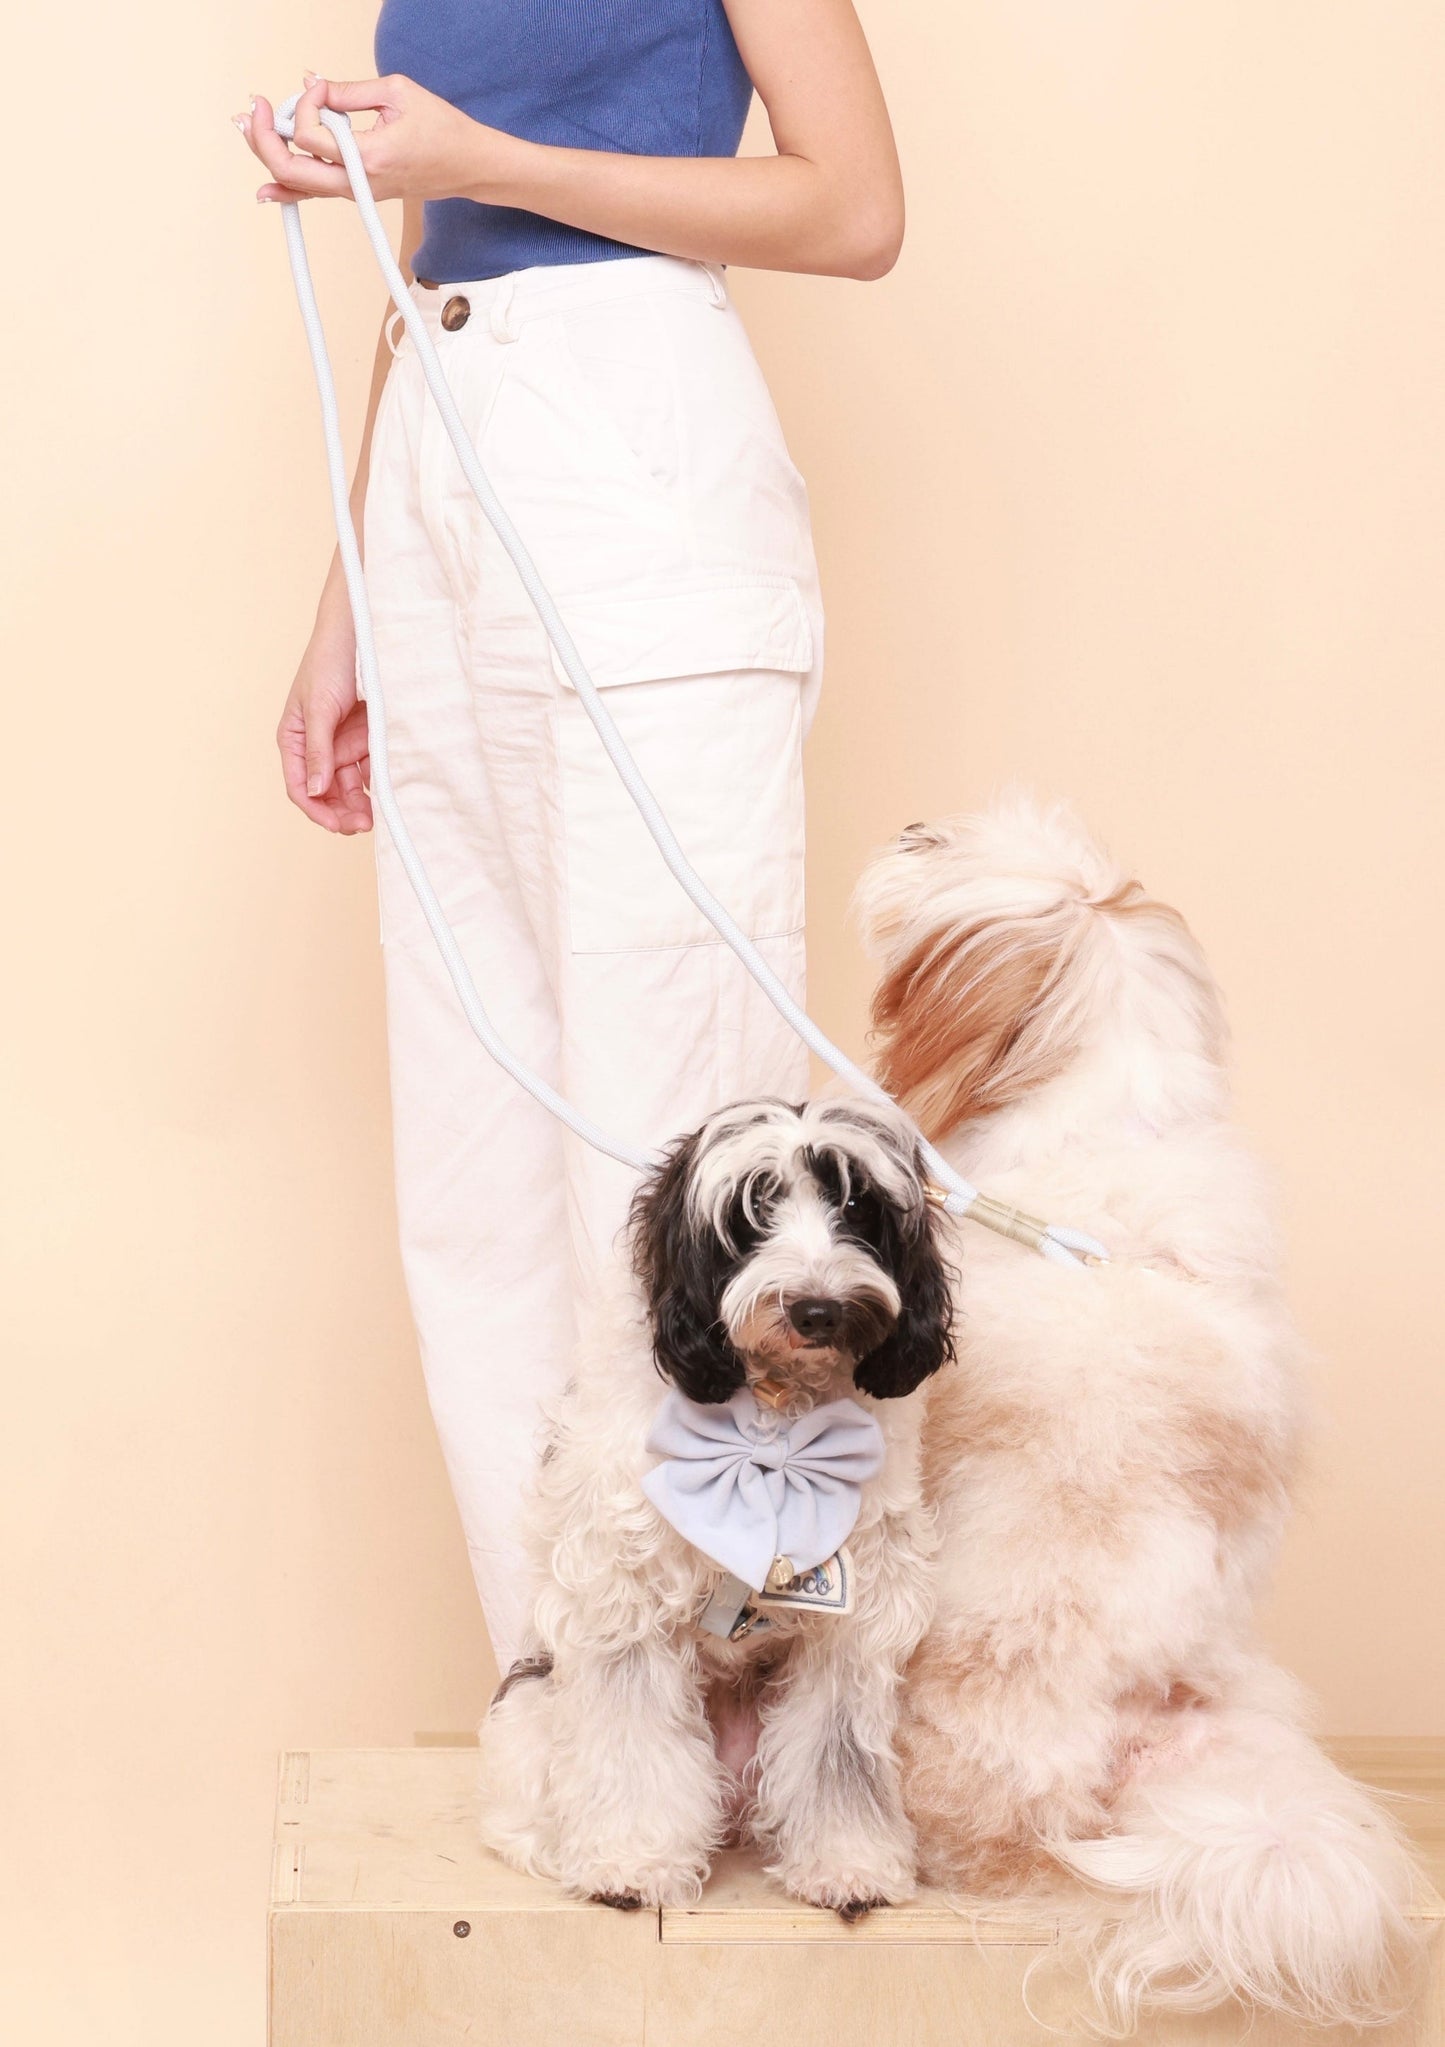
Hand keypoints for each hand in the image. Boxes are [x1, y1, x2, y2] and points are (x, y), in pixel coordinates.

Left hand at [235, 74, 517, 206]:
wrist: (468, 167)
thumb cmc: (442, 130)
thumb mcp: (397, 93)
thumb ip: (349, 91)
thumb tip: (312, 85)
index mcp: (369, 158)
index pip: (311, 134)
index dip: (305, 103)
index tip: (321, 86)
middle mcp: (357, 184)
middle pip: (290, 170)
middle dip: (264, 137)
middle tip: (255, 108)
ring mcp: (355, 193)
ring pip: (296, 183)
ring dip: (268, 153)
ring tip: (249, 125)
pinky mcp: (356, 192)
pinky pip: (314, 194)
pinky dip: (287, 188)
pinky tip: (265, 188)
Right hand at [278, 601, 372, 834]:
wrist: (362, 630)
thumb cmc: (330, 661)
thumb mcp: (320, 708)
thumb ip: (317, 751)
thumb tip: (312, 791)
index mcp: (294, 738)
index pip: (299, 786)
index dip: (316, 809)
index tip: (337, 825)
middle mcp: (317, 745)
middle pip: (326, 791)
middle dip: (342, 811)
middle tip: (364, 826)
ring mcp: (343, 742)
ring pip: (350, 785)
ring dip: (361, 802)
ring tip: (379, 815)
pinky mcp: (367, 737)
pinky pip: (371, 768)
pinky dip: (378, 782)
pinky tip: (390, 791)